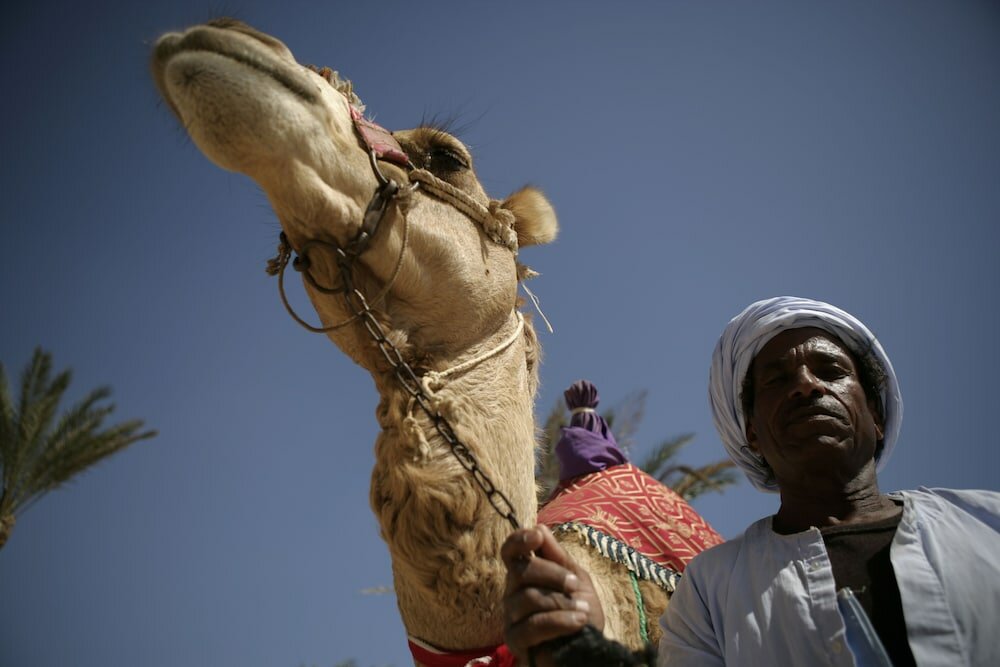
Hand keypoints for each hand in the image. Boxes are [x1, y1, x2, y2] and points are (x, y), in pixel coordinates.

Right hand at [502, 525, 604, 664]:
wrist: (588, 648)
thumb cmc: (580, 611)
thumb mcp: (577, 579)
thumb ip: (559, 557)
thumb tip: (540, 527)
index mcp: (525, 574)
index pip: (510, 551)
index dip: (519, 540)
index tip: (537, 536)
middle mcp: (512, 592)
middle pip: (521, 571)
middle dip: (553, 574)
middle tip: (575, 584)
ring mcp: (511, 616)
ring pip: (529, 598)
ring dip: (562, 603)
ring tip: (584, 611)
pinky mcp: (516, 639)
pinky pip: (534, 625)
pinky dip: (561, 621)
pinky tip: (579, 622)